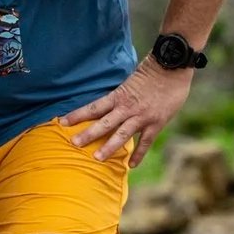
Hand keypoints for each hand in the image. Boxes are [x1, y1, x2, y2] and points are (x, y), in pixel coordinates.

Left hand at [64, 61, 193, 165]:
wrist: (172, 67)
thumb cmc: (150, 72)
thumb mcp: (129, 82)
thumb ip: (120, 96)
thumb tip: (107, 105)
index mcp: (118, 96)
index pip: (93, 107)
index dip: (77, 115)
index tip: (62, 122)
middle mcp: (127, 107)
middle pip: (104, 123)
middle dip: (88, 134)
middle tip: (74, 144)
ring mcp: (142, 116)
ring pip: (122, 134)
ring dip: (109, 147)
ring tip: (97, 159)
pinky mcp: (156, 122)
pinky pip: (146, 141)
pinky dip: (139, 154)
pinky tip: (131, 165)